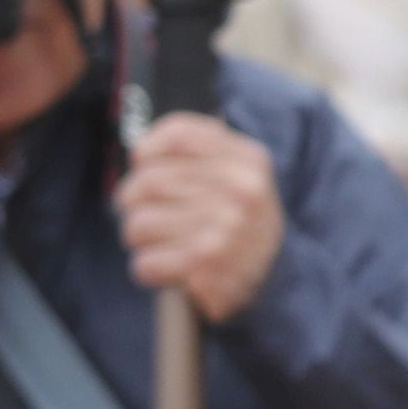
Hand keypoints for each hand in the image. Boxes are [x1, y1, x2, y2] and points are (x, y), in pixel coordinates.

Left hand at [119, 112, 285, 322]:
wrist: (275, 274)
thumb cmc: (237, 216)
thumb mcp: (235, 169)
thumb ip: (195, 147)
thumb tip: (138, 152)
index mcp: (247, 159)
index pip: (179, 134)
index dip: (147, 150)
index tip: (142, 164)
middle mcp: (240, 190)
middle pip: (147, 182)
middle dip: (132, 201)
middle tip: (143, 212)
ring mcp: (226, 229)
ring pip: (138, 225)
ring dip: (138, 238)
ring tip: (163, 241)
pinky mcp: (208, 266)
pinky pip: (145, 263)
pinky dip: (148, 269)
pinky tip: (171, 266)